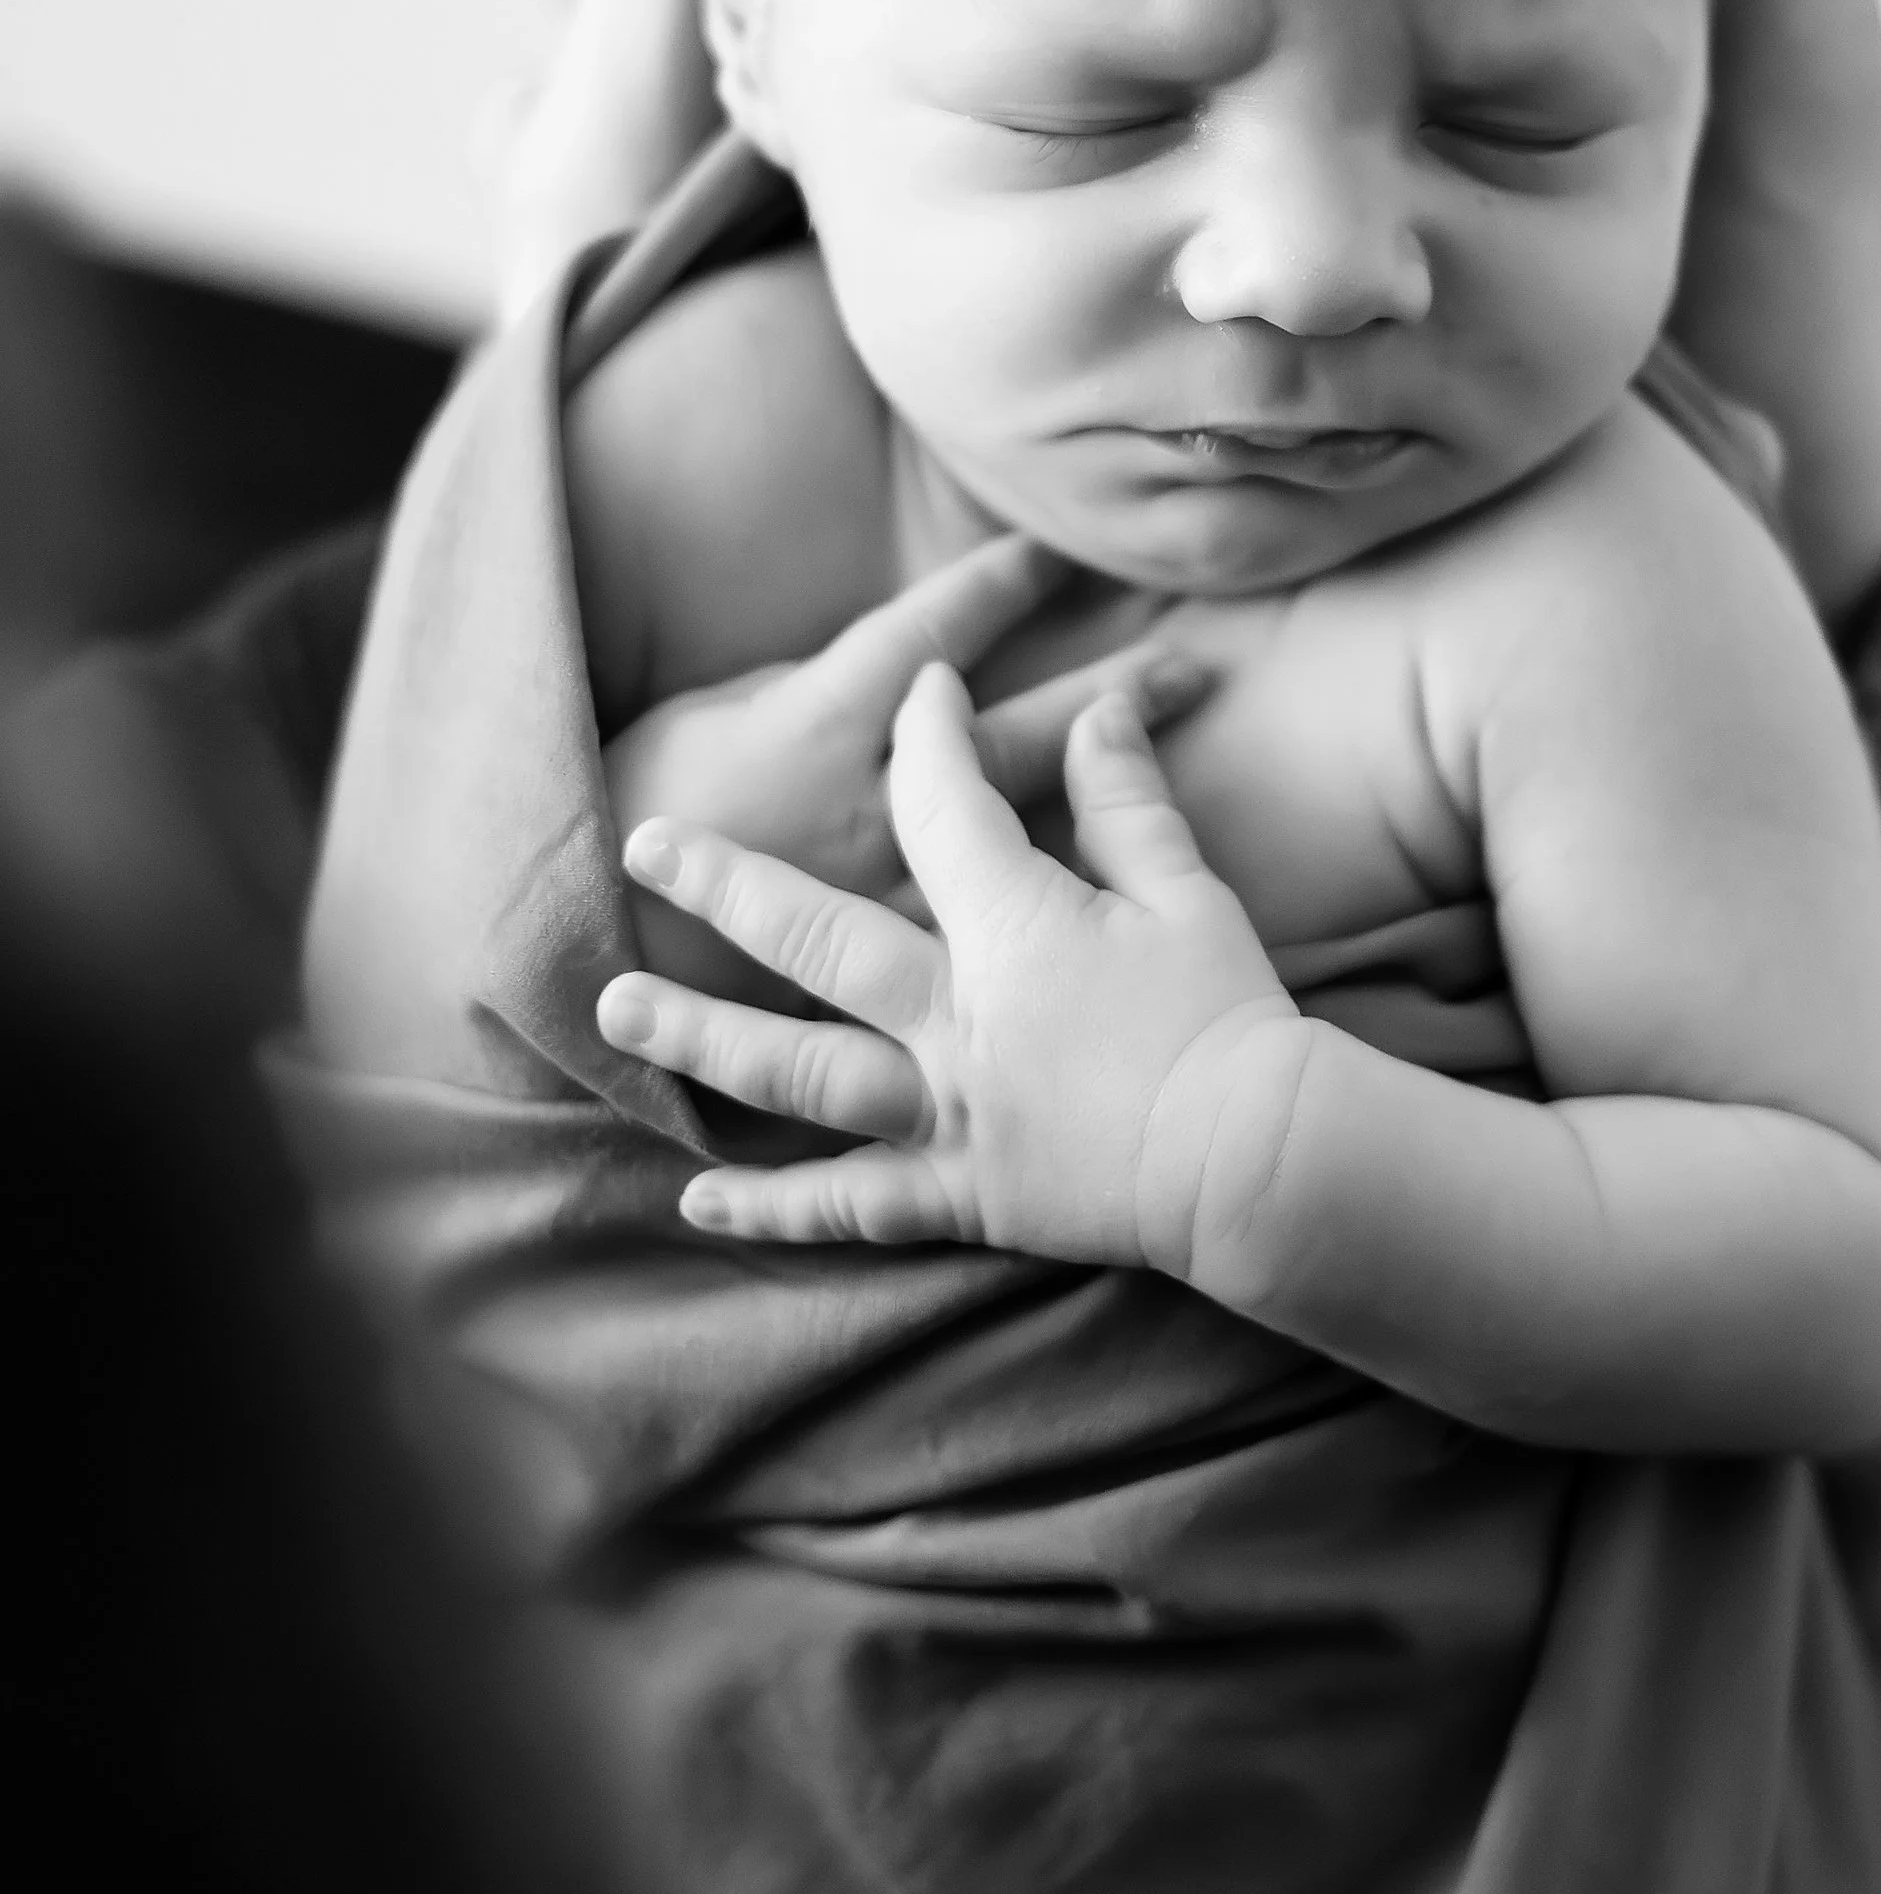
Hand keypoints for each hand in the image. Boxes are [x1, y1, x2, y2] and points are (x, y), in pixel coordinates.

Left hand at [598, 668, 1309, 1265]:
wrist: (1252, 1159)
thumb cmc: (1227, 1018)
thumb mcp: (1185, 890)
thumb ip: (1128, 798)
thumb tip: (1105, 709)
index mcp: (1013, 927)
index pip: (944, 803)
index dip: (931, 732)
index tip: (919, 688)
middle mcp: (952, 1016)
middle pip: (814, 934)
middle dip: (723, 884)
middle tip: (641, 844)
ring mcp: (946, 1110)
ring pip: (795, 1070)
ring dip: (700, 1038)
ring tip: (615, 1013)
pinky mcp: (959, 1194)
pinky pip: (848, 1201)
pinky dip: (772, 1205)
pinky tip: (699, 1197)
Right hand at [605, 533, 1210, 1001]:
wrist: (592, 935)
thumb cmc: (646, 799)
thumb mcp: (724, 711)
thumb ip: (826, 688)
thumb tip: (911, 672)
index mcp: (824, 721)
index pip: (933, 636)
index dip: (999, 586)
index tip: (1061, 550)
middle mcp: (876, 802)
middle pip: (1021, 740)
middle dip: (1112, 699)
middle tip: (1200, 664)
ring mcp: (894, 888)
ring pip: (1029, 839)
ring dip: (1113, 800)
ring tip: (1187, 779)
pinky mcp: (894, 962)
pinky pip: (993, 929)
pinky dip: (1066, 910)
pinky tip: (1137, 898)